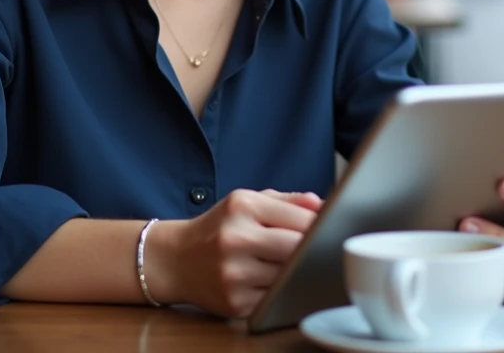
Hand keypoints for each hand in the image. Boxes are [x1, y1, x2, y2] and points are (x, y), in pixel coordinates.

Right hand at [148, 188, 321, 316]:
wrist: (175, 259)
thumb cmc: (218, 228)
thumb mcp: (247, 202)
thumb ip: (286, 201)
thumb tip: (321, 204)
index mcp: (242, 206)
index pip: (300, 217)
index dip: (320, 225)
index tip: (328, 228)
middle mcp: (235, 238)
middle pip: (297, 247)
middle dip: (311, 249)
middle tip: (318, 249)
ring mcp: (234, 274)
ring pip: (290, 275)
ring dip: (298, 271)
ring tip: (296, 264)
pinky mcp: (236, 302)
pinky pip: (275, 297)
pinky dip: (281, 290)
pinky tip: (275, 282)